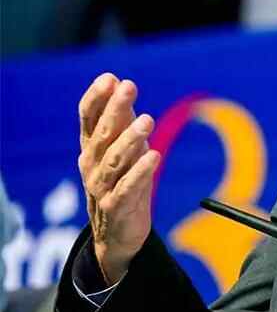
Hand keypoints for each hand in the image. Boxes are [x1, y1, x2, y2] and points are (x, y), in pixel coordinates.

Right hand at [77, 73, 159, 283]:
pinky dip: (140, 171)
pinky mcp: (117, 207)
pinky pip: (128, 187)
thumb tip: (120, 82)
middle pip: (102, 134)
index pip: (88, 118)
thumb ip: (120, 119)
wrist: (116, 233)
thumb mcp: (120, 148)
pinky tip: (154, 156)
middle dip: (114, 109)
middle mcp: (91, 164)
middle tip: (128, 86)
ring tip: (147, 119)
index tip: (109, 78)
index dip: (97, 98)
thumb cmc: (121, 181)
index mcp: (91, 147)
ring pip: (114, 159)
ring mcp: (101, 186)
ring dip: (130, 138)